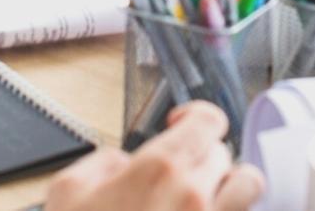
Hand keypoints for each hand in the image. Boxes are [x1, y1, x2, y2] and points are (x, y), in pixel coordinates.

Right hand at [46, 102, 263, 210]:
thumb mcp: (67, 192)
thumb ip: (102, 163)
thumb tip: (124, 163)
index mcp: (159, 170)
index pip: (209, 120)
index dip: (196, 117)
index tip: (182, 125)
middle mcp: (194, 197)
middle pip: (223, 154)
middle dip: (200, 158)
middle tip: (175, 176)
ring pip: (248, 187)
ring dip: (229, 186)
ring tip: (206, 197)